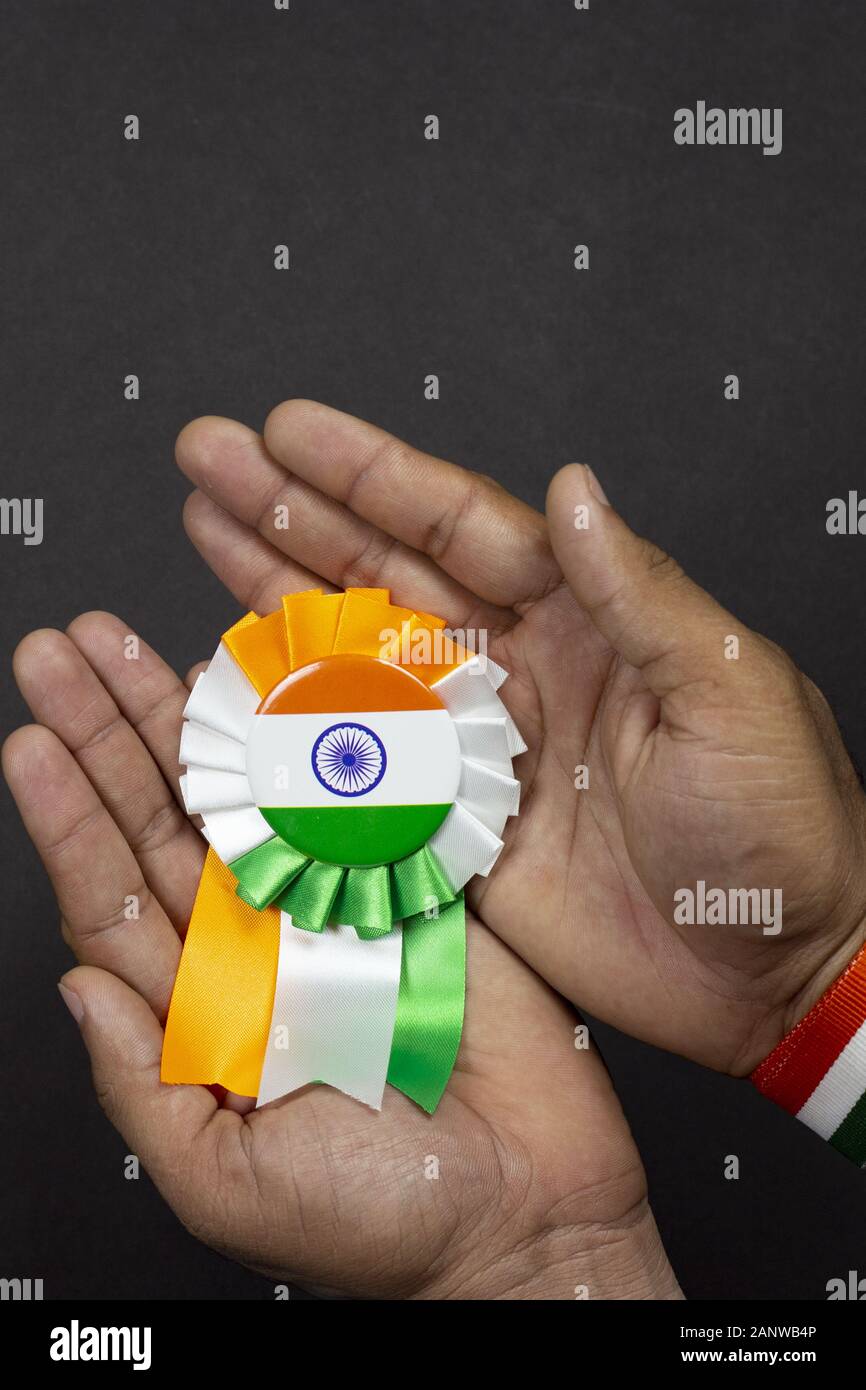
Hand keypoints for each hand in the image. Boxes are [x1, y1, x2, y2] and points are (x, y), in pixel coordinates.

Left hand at [3, 617, 678, 1298]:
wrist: (530, 1216)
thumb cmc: (382, 1223)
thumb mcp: (228, 1183)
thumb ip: (148, 1085)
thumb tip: (77, 990)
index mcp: (207, 1009)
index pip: (116, 893)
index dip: (70, 817)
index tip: (30, 742)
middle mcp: (261, 942)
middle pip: (166, 818)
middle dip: (110, 732)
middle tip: (60, 654)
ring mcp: (338, 905)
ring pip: (249, 792)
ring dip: (189, 717)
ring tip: (130, 644)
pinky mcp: (417, 884)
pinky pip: (358, 796)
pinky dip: (317, 738)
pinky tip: (268, 686)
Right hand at [174, 401, 865, 1075]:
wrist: (776, 971)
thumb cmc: (783, 825)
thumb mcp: (728, 688)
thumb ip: (638, 592)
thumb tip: (572, 487)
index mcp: (584, 619)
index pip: (460, 524)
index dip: (371, 474)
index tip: (288, 428)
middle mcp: (517, 668)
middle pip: (385, 570)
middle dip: (293, 510)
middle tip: (208, 456)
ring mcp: (476, 748)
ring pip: (357, 651)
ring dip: (278, 590)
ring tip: (203, 525)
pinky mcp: (452, 827)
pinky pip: (359, 763)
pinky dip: (297, 721)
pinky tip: (237, 673)